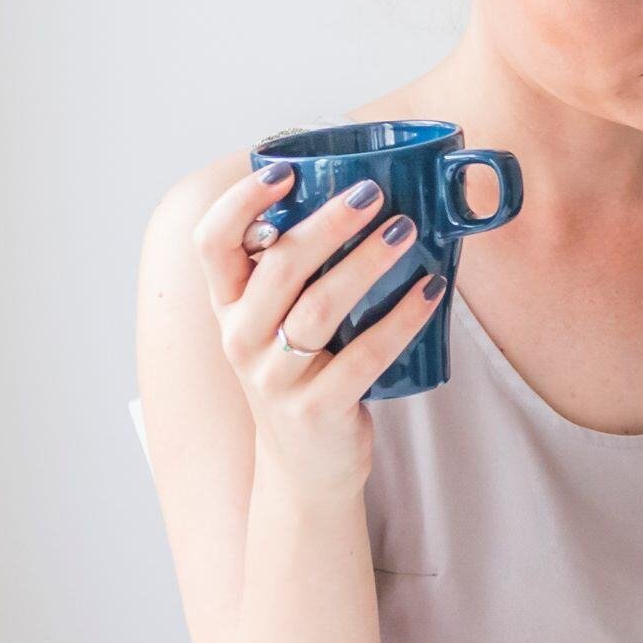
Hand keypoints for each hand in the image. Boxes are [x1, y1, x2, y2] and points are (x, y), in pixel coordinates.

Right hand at [192, 166, 446, 499]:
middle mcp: (241, 340)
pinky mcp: (317, 409)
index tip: (285, 172)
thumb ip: (292, 274)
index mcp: (228, 308)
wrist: (305, 470)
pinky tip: (429, 291)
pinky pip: (364, 356)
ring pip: (320, 307)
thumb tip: (350, 193)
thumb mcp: (275, 326)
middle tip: (371, 194)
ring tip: (405, 230)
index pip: (212, 244)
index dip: (241, 203)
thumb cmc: (300, 376)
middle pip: (278, 267)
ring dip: (366, 262)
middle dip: (327, 223)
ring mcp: (276, 379)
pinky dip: (401, 319)